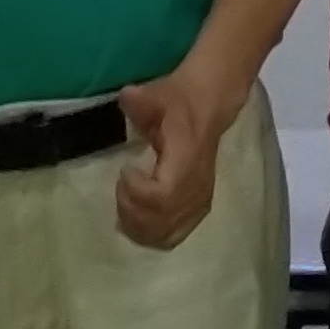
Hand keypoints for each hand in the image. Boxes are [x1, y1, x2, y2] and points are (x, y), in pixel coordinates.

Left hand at [114, 70, 234, 250]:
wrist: (209, 105)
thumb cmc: (181, 100)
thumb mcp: (160, 92)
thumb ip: (141, 99)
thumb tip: (126, 97)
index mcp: (187, 161)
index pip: (162, 196)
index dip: (136, 192)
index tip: (125, 168)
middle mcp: (196, 187)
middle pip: (161, 221)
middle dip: (131, 211)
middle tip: (120, 189)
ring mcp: (199, 201)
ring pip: (167, 234)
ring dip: (138, 227)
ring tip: (123, 207)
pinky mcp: (198, 208)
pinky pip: (174, 235)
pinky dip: (151, 235)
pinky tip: (136, 222)